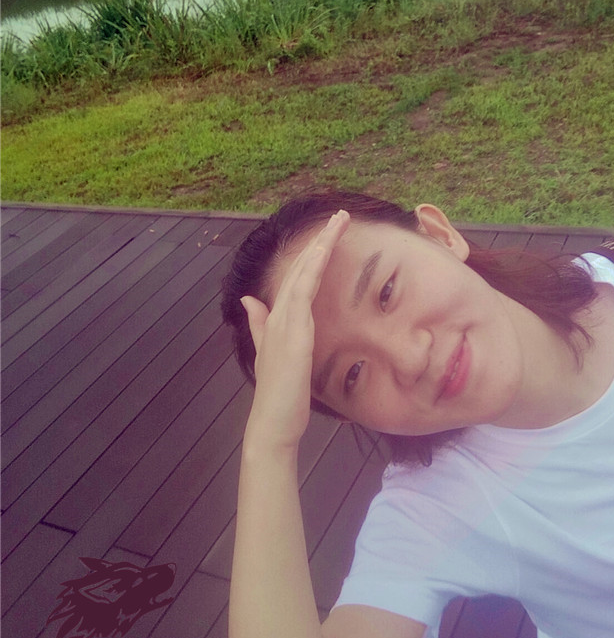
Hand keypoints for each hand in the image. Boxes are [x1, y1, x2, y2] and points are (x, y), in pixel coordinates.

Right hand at [240, 210, 349, 452]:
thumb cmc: (280, 394)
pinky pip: (303, 292)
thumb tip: (249, 300)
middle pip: (302, 268)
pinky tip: (323, 252)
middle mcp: (280, 315)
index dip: (314, 253)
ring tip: (338, 223)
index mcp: (280, 318)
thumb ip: (260, 325)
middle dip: (321, 240)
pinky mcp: (293, 333)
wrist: (273, 422)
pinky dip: (312, 269)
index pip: (299, 277)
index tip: (331, 232)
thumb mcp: (272, 353)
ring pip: (303, 273)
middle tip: (340, 215)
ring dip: (321, 246)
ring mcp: (285, 322)